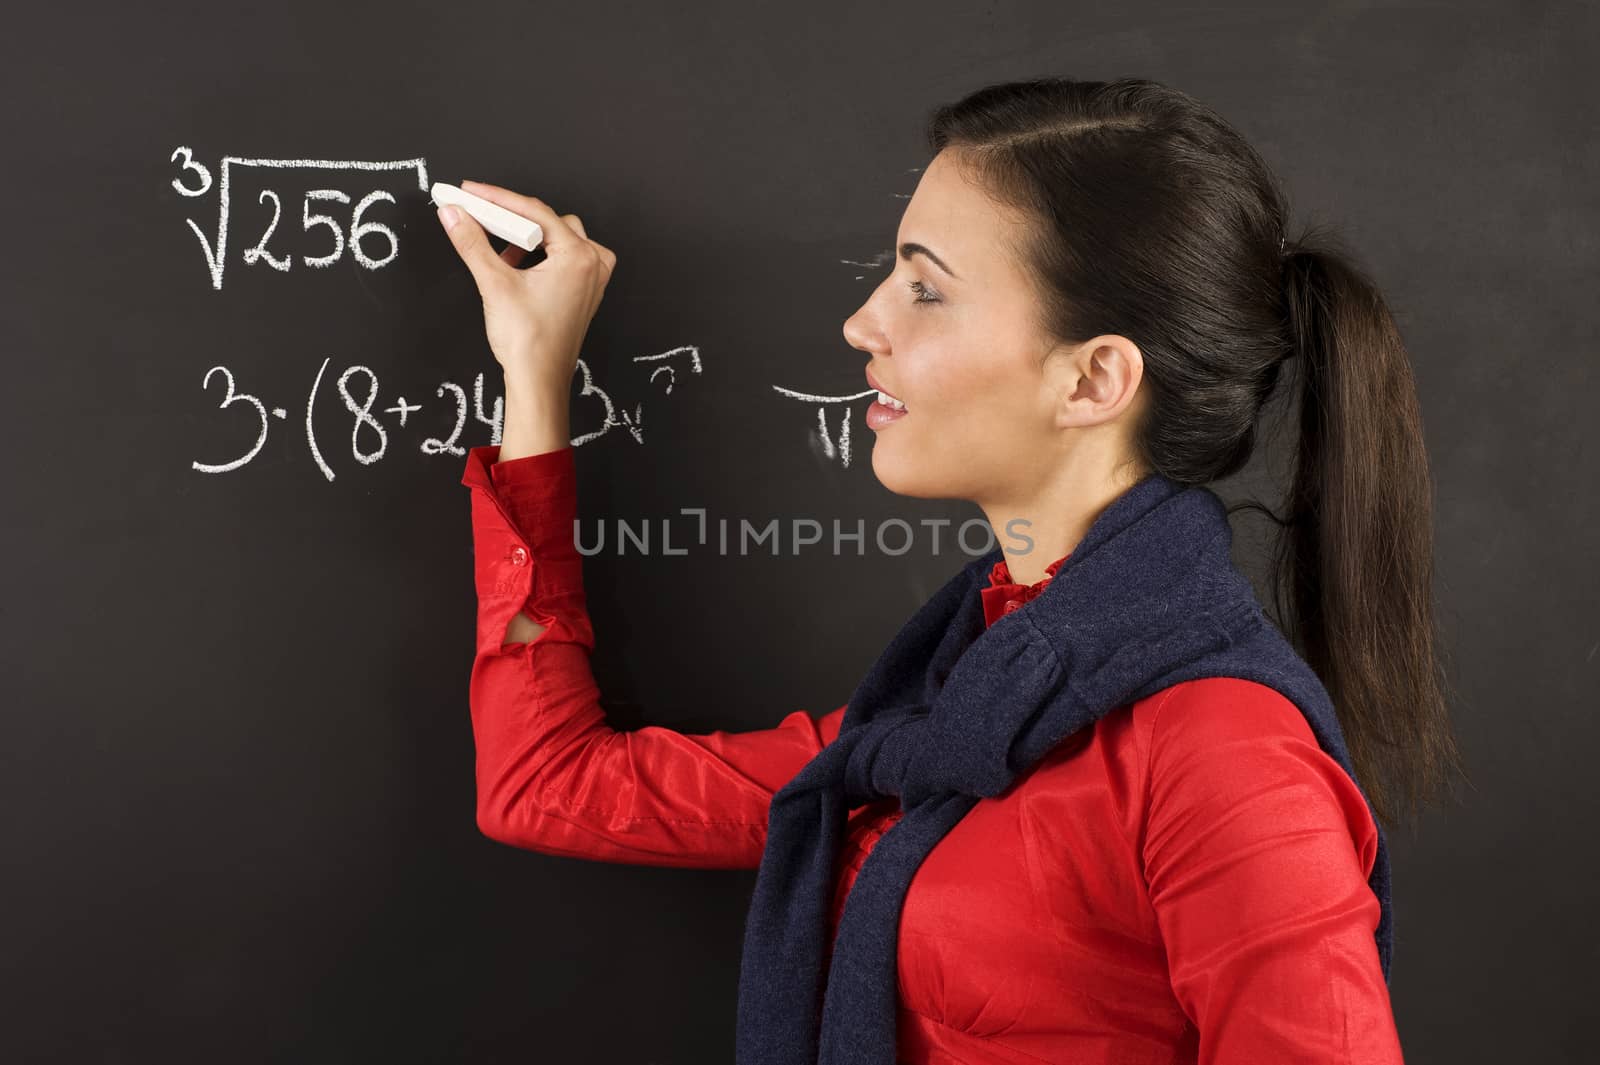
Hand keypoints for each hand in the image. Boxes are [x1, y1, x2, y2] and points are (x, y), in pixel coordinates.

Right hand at [436, 180, 616, 387]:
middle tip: (480, 216)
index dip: (498, 199)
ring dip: (528, 239)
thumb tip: (454, 214)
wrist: (538, 381)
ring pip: (558, 239)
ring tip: (500, 250)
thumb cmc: (528, 342)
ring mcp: (592, 280)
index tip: (471, 192)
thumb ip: (472, 243)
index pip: (535, 212)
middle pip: (549, 222)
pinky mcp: (584, 294)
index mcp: (579, 257)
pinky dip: (540, 256)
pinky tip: (516, 268)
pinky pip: (564, 259)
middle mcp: (592, 265)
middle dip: (513, 219)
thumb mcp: (494, 283)